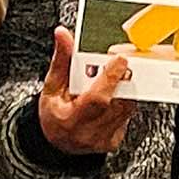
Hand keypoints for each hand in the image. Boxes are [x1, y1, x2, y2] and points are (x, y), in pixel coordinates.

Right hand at [37, 26, 135, 154]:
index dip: (111, 78)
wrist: (57, 143)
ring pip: (126, 108)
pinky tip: (111, 97)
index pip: (97, 99)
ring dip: (123, 89)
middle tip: (117, 66)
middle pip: (117, 102)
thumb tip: (63, 35)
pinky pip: (127, 116)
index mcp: (70, 120)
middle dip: (121, 80)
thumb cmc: (53, 114)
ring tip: (111, 81)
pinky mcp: (115, 140)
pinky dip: (123, 102)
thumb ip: (61, 60)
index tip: (119, 59)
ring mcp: (104, 138)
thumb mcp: (51, 86)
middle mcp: (89, 133)